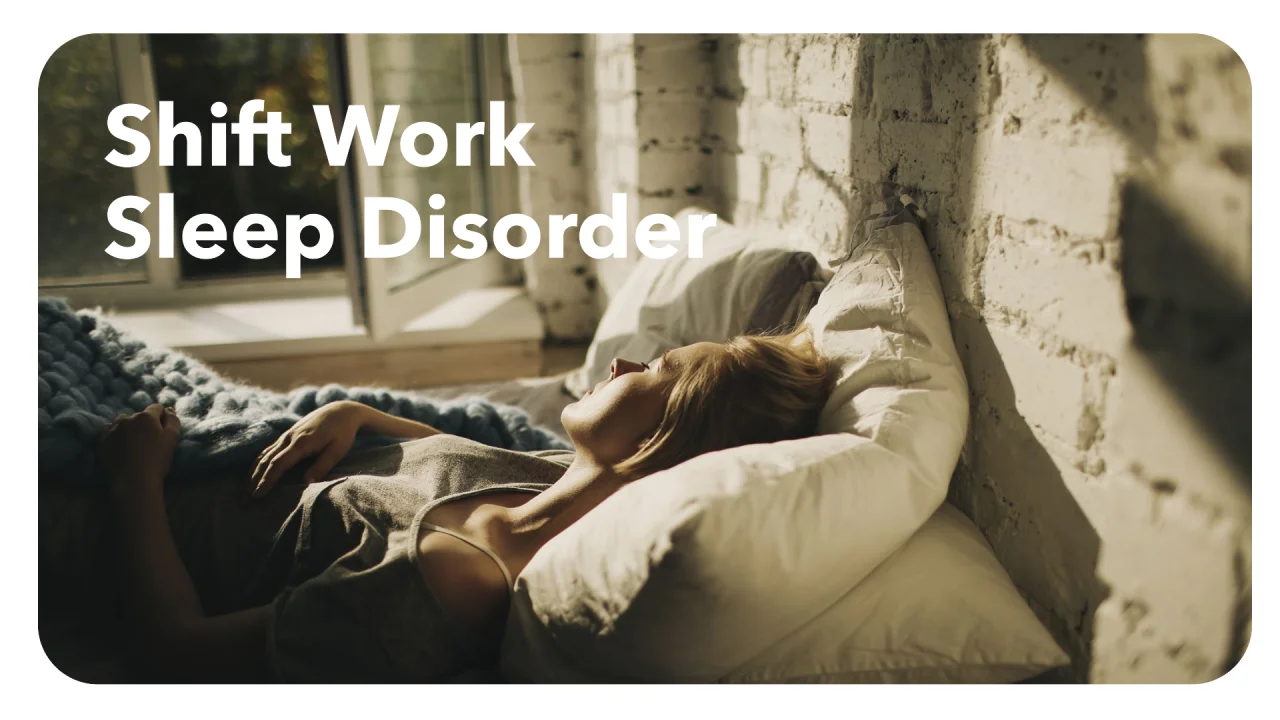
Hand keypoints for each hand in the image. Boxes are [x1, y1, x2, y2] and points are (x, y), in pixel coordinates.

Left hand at [98, 404, 181, 494]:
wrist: (133, 482)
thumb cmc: (157, 461)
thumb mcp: (172, 440)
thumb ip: (173, 421)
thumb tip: (169, 409)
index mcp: (146, 417)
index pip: (157, 408)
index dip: (162, 417)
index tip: (163, 430)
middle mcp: (127, 418)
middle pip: (139, 415)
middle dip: (144, 423)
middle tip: (148, 440)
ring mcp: (112, 429)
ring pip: (122, 421)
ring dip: (129, 427)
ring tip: (132, 442)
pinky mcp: (102, 441)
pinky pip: (108, 431)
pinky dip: (114, 434)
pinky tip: (119, 444)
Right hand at [250, 401, 366, 498]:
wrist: (341, 411)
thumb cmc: (343, 432)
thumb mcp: (338, 450)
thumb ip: (322, 466)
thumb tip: (305, 483)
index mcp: (301, 443)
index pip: (278, 464)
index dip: (267, 480)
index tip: (258, 495)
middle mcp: (289, 438)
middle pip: (265, 460)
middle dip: (254, 480)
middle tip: (245, 499)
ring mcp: (286, 435)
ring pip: (263, 455)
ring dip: (253, 472)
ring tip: (245, 490)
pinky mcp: (287, 435)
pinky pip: (267, 450)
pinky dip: (258, 462)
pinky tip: (253, 472)